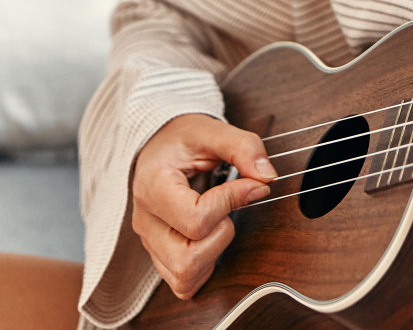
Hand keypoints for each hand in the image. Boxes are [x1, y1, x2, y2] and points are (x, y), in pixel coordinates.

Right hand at [130, 113, 276, 299]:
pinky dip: (204, 267)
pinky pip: (182, 282)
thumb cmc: (183, 138)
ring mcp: (149, 242)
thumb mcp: (212, 130)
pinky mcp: (158, 255)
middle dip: (221, 235)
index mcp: (152, 187)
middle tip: (226, 208)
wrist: (160, 144)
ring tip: (217, 221)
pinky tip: (210, 237)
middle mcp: (145, 221)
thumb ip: (243, 148)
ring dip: (213, 253)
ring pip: (184, 277)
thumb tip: (267, 178)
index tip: (248, 183)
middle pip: (187, 259)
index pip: (196, 219)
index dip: (231, 202)